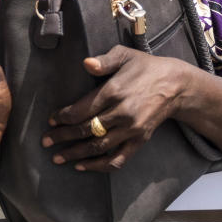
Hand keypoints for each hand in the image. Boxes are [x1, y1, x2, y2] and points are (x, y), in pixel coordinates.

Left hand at [42, 45, 186, 171]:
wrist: (176, 85)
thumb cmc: (145, 67)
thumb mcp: (125, 55)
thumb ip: (104, 60)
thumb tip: (86, 64)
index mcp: (114, 91)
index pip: (81, 109)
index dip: (63, 117)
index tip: (51, 120)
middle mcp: (121, 112)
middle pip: (85, 129)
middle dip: (63, 137)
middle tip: (46, 141)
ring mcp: (131, 129)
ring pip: (98, 146)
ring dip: (75, 154)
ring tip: (58, 157)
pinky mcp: (139, 141)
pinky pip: (117, 159)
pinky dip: (98, 165)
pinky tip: (82, 166)